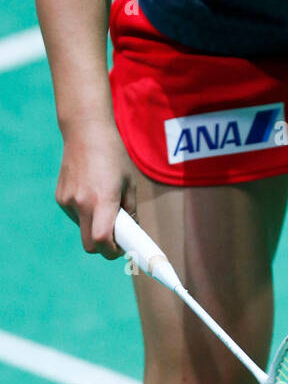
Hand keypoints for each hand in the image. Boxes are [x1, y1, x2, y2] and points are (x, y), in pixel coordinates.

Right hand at [55, 124, 137, 259]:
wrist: (85, 132)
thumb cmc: (114, 156)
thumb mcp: (130, 183)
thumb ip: (130, 210)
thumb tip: (132, 232)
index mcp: (103, 199)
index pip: (102, 240)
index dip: (113, 251)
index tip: (122, 250)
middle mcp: (81, 203)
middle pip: (90, 244)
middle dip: (103, 247)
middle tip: (115, 238)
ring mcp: (67, 201)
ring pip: (81, 229)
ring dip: (94, 226)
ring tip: (103, 203)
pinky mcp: (59, 197)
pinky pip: (74, 216)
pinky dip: (84, 214)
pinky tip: (90, 193)